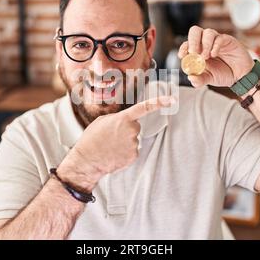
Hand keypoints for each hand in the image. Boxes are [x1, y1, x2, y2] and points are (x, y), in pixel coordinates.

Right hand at [58, 96, 174, 190]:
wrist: (87, 160)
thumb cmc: (92, 139)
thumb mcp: (102, 121)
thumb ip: (117, 118)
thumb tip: (126, 122)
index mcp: (123, 118)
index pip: (145, 107)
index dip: (159, 102)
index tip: (172, 99)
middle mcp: (131, 130)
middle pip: (135, 127)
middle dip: (126, 130)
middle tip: (111, 136)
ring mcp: (133, 144)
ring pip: (133, 140)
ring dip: (124, 142)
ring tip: (110, 145)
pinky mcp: (133, 156)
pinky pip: (132, 151)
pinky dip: (124, 152)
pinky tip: (114, 153)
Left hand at [178, 26, 253, 87]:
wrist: (240, 76)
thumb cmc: (223, 74)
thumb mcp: (209, 79)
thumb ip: (199, 80)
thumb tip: (190, 77)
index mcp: (198, 50)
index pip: (187, 43)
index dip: (183, 47)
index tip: (182, 55)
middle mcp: (206, 43)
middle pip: (195, 31)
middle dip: (192, 40)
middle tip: (193, 52)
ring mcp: (217, 41)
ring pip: (208, 32)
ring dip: (205, 44)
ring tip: (206, 57)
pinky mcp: (228, 40)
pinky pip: (220, 38)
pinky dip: (215, 45)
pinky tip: (214, 54)